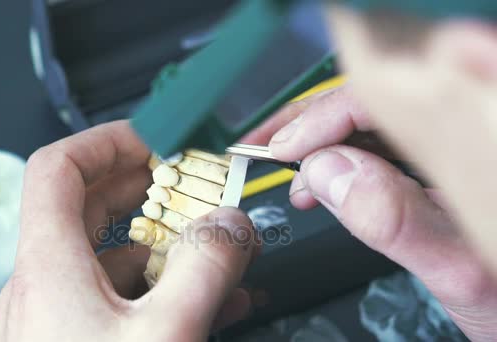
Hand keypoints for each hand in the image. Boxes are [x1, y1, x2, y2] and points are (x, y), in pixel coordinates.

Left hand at [0, 120, 256, 340]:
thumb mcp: (163, 332)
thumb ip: (205, 269)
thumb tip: (230, 224)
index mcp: (48, 268)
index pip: (58, 167)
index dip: (107, 140)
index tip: (155, 137)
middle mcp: (44, 285)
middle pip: (89, 206)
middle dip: (149, 188)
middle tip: (193, 184)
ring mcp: (57, 315)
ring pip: (111, 255)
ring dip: (165, 243)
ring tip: (215, 247)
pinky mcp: (76, 338)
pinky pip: (119, 295)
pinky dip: (161, 284)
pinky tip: (209, 297)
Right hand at [244, 86, 496, 340]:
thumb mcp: (459, 268)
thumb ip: (394, 218)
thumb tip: (325, 171)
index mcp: (483, 130)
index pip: (390, 93)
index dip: (327, 113)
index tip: (285, 146)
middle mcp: (470, 118)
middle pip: (377, 95)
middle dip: (315, 125)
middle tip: (269, 148)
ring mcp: (456, 133)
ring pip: (375, 115)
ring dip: (325, 143)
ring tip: (292, 175)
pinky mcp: (444, 150)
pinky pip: (385, 138)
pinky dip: (346, 157)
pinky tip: (324, 180)